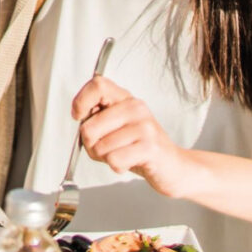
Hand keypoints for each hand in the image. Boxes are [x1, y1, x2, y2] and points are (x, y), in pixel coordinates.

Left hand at [71, 77, 192, 198]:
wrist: (173, 167)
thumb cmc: (140, 147)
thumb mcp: (117, 127)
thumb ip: (97, 119)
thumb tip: (80, 117)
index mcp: (125, 99)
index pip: (97, 85)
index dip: (81, 101)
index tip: (78, 116)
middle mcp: (135, 108)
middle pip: (89, 126)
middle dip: (91, 145)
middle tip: (106, 148)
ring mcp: (144, 126)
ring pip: (100, 147)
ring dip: (105, 158)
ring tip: (122, 155)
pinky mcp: (150, 147)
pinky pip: (114, 159)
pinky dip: (117, 166)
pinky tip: (129, 162)